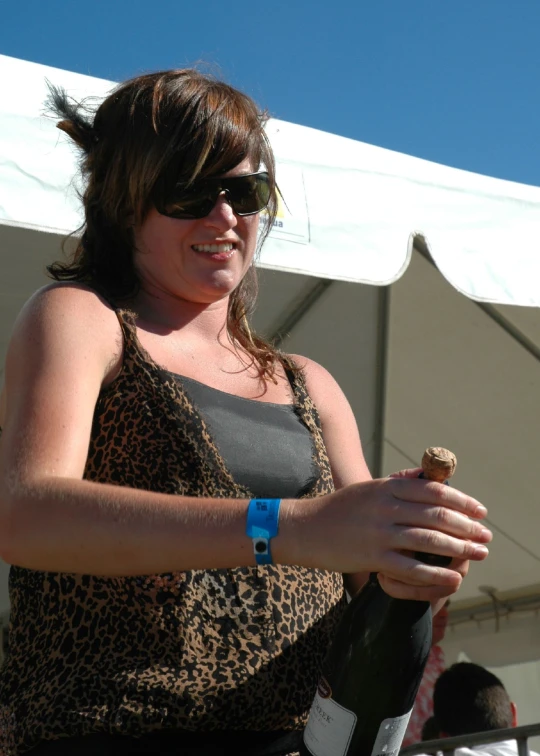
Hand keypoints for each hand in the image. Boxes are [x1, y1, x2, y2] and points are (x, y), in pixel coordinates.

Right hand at [301, 468, 490, 600]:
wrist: (304, 528)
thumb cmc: (339, 509)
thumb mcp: (368, 489)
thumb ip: (398, 486)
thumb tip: (430, 482)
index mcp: (386, 487)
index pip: (434, 491)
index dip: (462, 501)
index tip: (480, 511)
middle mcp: (386, 507)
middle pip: (437, 515)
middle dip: (467, 527)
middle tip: (486, 536)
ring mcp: (379, 533)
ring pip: (430, 541)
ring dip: (460, 548)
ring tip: (478, 554)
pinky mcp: (372, 557)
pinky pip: (412, 568)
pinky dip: (437, 574)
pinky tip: (453, 578)